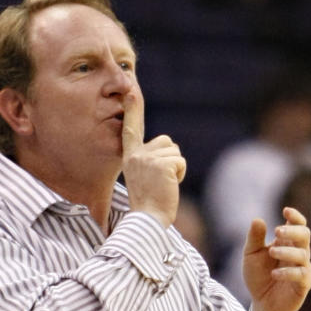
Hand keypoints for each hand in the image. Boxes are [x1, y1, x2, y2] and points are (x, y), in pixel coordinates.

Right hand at [121, 92, 185, 227]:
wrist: (147, 220)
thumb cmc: (148, 203)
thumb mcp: (142, 177)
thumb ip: (148, 160)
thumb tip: (167, 148)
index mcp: (130, 156)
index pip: (131, 128)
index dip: (132, 109)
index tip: (130, 90)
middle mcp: (136, 154)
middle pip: (166, 143)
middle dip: (170, 160)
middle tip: (160, 182)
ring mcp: (148, 159)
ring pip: (175, 152)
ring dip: (176, 168)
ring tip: (163, 185)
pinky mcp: (161, 165)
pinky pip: (180, 162)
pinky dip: (180, 174)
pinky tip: (169, 186)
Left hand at [242, 207, 310, 310]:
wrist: (262, 304)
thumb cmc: (258, 276)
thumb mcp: (251, 256)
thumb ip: (254, 239)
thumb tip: (257, 219)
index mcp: (287, 243)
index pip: (298, 225)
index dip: (295, 217)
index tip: (285, 210)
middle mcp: (298, 253)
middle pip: (305, 235)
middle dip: (293, 231)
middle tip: (277, 230)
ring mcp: (303, 268)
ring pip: (303, 254)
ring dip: (287, 251)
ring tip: (271, 252)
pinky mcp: (303, 285)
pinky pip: (302, 275)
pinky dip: (288, 272)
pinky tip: (275, 273)